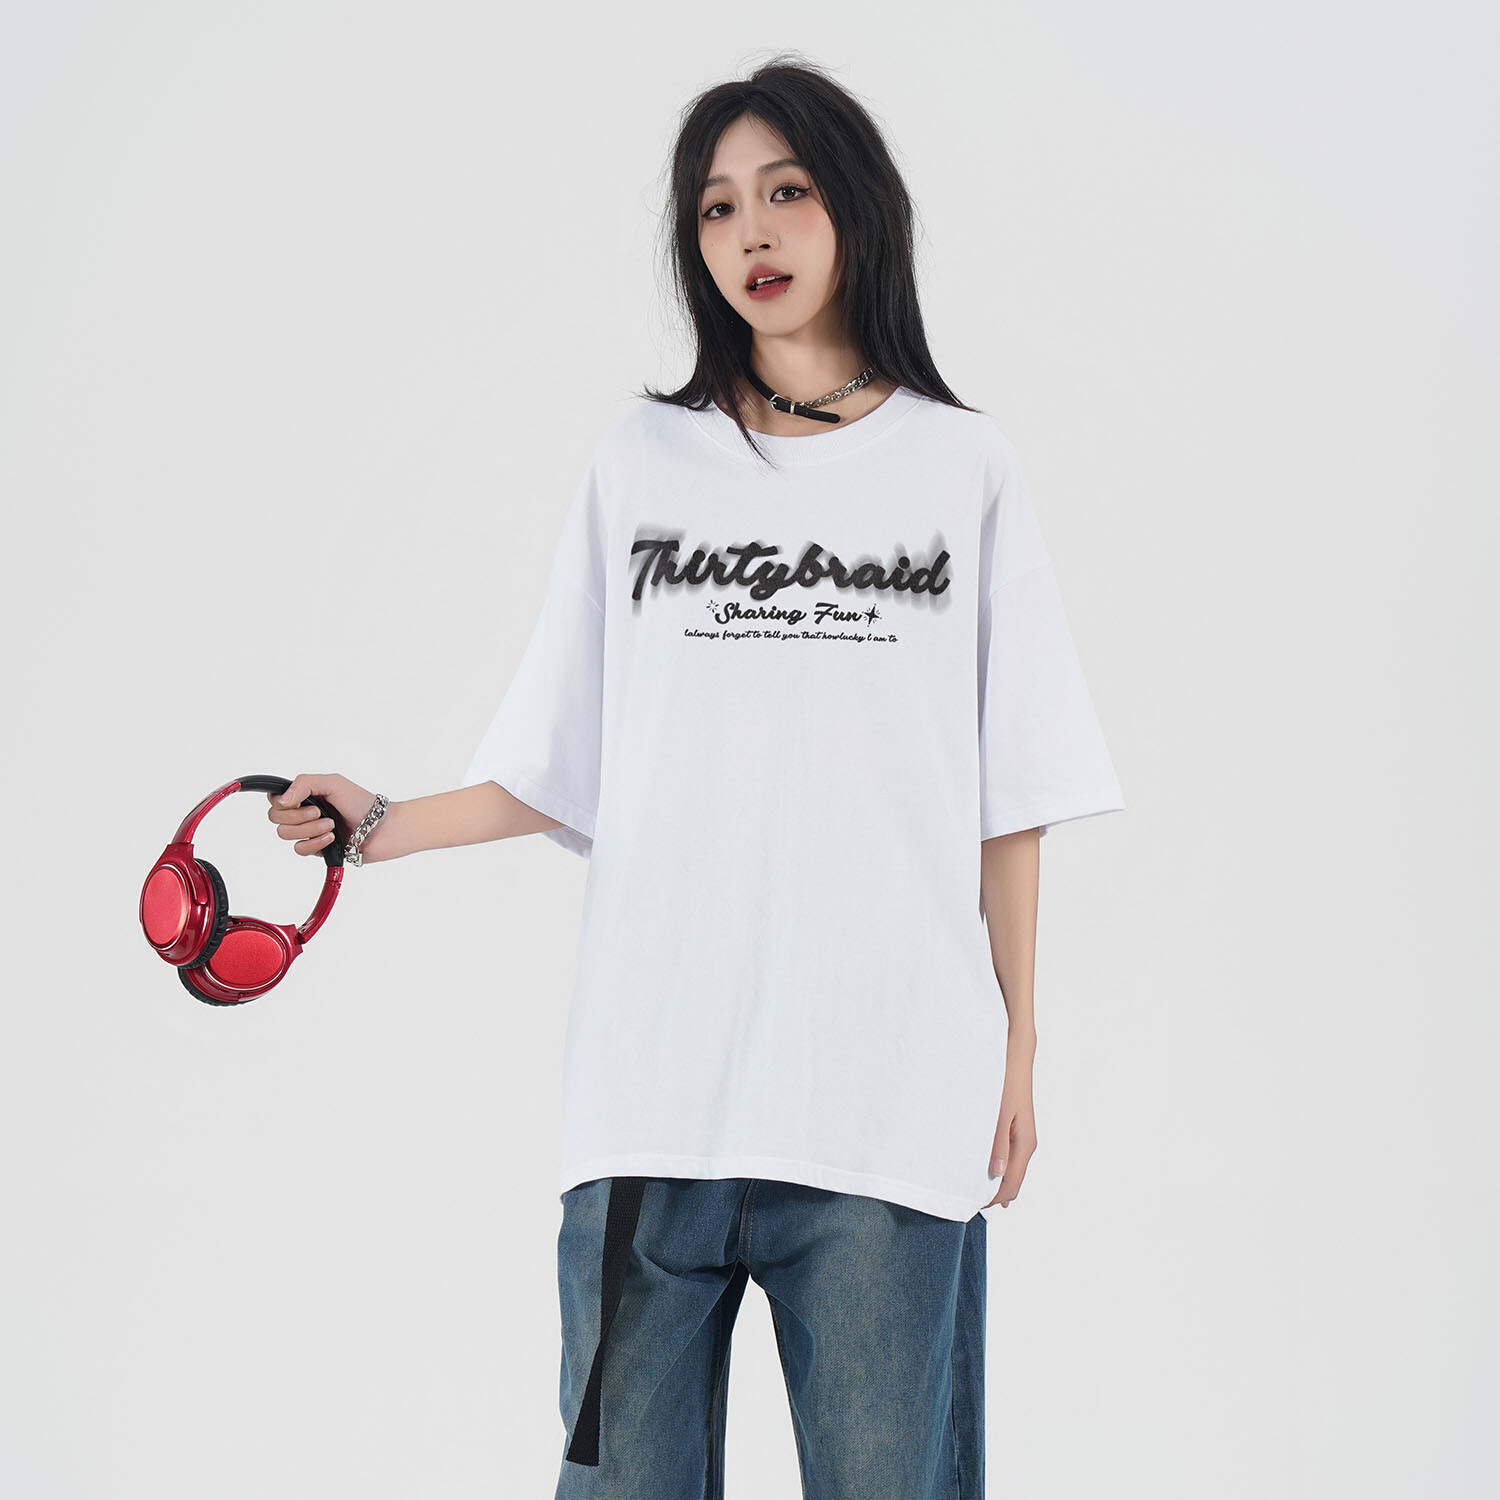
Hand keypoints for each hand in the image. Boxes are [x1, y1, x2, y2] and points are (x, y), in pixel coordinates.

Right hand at [266, 773, 380, 858]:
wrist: (382, 828)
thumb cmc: (361, 802)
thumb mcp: (333, 782)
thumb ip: (304, 783)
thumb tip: (282, 799)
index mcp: (306, 794)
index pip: (275, 798)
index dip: (281, 801)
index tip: (299, 800)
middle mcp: (304, 812)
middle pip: (275, 817)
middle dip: (298, 816)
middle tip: (321, 812)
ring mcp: (309, 831)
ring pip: (285, 834)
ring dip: (310, 829)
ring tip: (331, 825)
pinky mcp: (316, 848)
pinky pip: (300, 849)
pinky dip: (316, 843)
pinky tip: (332, 838)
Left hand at [983, 1063, 1036, 1210]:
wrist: (1014, 1057)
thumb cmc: (1006, 1082)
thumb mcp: (999, 1115)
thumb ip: (997, 1145)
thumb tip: (996, 1175)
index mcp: (1024, 1144)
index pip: (1011, 1184)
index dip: (993, 1198)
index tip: (971, 1204)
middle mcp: (1026, 1144)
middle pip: (1012, 1181)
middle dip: (993, 1193)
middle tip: (967, 1199)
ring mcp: (1021, 1137)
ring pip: (1009, 1169)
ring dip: (993, 1180)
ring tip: (969, 1186)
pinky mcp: (1014, 1129)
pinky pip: (1007, 1156)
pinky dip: (995, 1167)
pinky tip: (979, 1166)